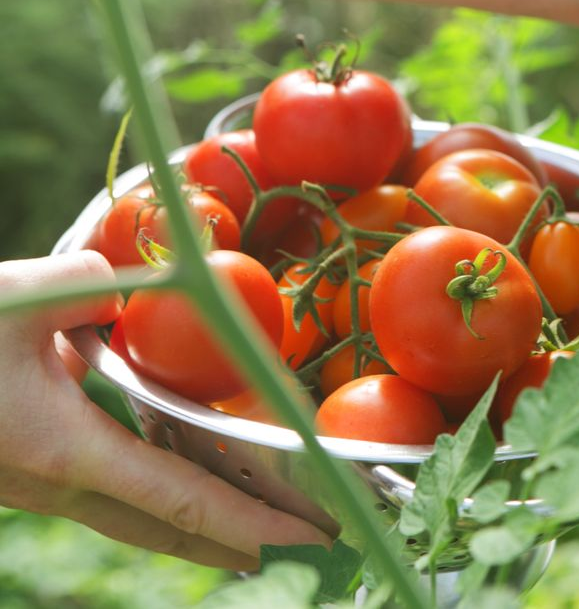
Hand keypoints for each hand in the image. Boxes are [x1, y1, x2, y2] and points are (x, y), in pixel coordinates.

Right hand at [0, 252, 331, 570]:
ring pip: (136, 517)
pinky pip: (108, 495)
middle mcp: (60, 482)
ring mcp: (39, 484)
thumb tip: (156, 277)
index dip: (252, 521)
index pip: (183, 500)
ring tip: (250, 531)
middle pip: (170, 527)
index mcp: (68, 452)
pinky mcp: (25, 468)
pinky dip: (155, 497)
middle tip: (302, 541)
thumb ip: (95, 285)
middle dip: (239, 538)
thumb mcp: (14, 299)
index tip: (309, 536)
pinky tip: (169, 476)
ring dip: (197, 525)